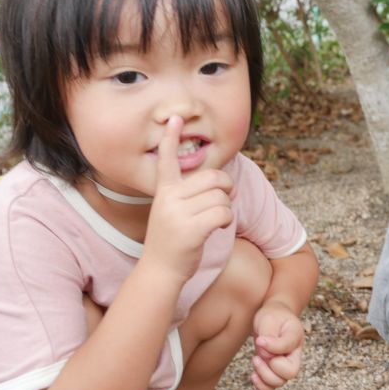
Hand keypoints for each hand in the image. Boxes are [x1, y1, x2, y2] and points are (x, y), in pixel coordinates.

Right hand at [141, 116, 234, 284]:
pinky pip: (224, 212)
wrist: (160, 271)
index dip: (171, 138)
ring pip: (222, 197)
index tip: (175, 118)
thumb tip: (219, 181)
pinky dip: (227, 220)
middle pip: (214, 178)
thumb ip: (187, 195)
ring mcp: (178, 213)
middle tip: (222, 201)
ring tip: (215, 221)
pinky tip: (220, 228)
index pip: (167, 160)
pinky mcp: (191, 228)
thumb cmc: (172, 241)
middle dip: (226, 188)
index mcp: (164, 191)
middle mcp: (169, 198)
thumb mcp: (172, 212)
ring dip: (226, 209)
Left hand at [251, 301, 303, 389]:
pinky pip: (271, 387)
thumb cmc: (273, 316)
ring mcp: (285, 364)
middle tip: (260, 355)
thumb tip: (263, 349)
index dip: (272, 346)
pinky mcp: (275, 370)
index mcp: (296, 337)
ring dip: (264, 375)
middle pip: (290, 373)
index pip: (288, 346)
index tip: (260, 339)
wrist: (274, 317)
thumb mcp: (269, 318)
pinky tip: (254, 375)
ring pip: (280, 382)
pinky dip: (261, 386)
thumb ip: (268, 334)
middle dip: (271, 367)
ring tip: (255, 360)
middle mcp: (294, 354)